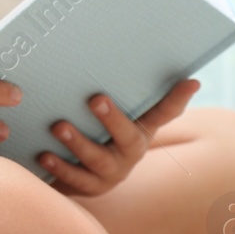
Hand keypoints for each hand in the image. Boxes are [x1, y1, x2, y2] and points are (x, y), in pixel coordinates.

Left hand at [40, 79, 200, 195]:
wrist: (75, 173)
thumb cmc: (92, 129)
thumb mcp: (105, 112)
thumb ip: (111, 90)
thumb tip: (103, 46)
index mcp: (140, 129)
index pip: (165, 113)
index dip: (178, 98)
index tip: (191, 81)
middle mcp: (130, 152)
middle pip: (128, 137)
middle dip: (113, 119)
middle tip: (96, 99)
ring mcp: (111, 172)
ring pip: (98, 161)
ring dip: (78, 143)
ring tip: (59, 127)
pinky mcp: (89, 187)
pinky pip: (76, 181)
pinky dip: (59, 168)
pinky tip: (43, 155)